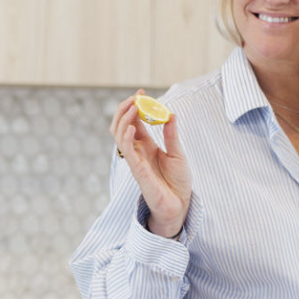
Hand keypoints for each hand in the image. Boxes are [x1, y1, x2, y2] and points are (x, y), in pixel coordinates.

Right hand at [111, 91, 191, 238]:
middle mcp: (137, 151)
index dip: (135, 106)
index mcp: (146, 145)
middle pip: (121, 126)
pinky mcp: (137, 171)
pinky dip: (127, 138)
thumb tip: (171, 114)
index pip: (134, 121)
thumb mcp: (177, 153)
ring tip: (133, 106)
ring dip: (124, 119)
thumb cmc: (178, 182)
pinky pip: (127, 152)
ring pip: (119, 136)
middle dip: (124, 109)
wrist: (180, 205)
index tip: (140, 93)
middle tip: (134, 97)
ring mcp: (135, 160)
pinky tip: (132, 127)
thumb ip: (171, 135)